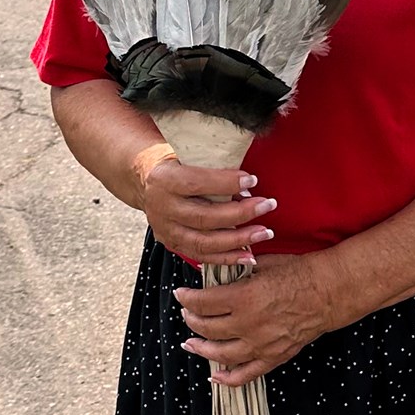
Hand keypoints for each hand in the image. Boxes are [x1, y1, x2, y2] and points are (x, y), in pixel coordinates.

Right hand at [141, 158, 276, 265]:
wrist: (148, 182)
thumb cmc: (178, 165)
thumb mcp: (189, 157)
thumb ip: (213, 168)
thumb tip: (248, 185)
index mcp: (164, 180)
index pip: (196, 184)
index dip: (226, 184)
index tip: (253, 181)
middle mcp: (162, 207)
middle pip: (204, 217)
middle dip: (240, 213)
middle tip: (267, 205)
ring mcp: (166, 230)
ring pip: (204, 242)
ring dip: (238, 239)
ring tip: (264, 232)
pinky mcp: (172, 244)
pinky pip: (202, 256)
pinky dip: (227, 258)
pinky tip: (249, 256)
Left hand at [174, 257, 328, 386]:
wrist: (330, 291)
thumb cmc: (299, 272)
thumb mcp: (263, 264)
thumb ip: (236, 272)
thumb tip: (212, 274)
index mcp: (243, 298)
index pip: (202, 302)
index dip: (186, 298)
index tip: (181, 294)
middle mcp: (248, 324)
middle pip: (206, 328)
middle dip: (191, 320)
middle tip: (187, 314)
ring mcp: (261, 344)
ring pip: (219, 354)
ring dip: (200, 348)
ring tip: (190, 343)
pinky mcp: (273, 357)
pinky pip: (245, 374)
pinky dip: (227, 378)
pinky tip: (214, 375)